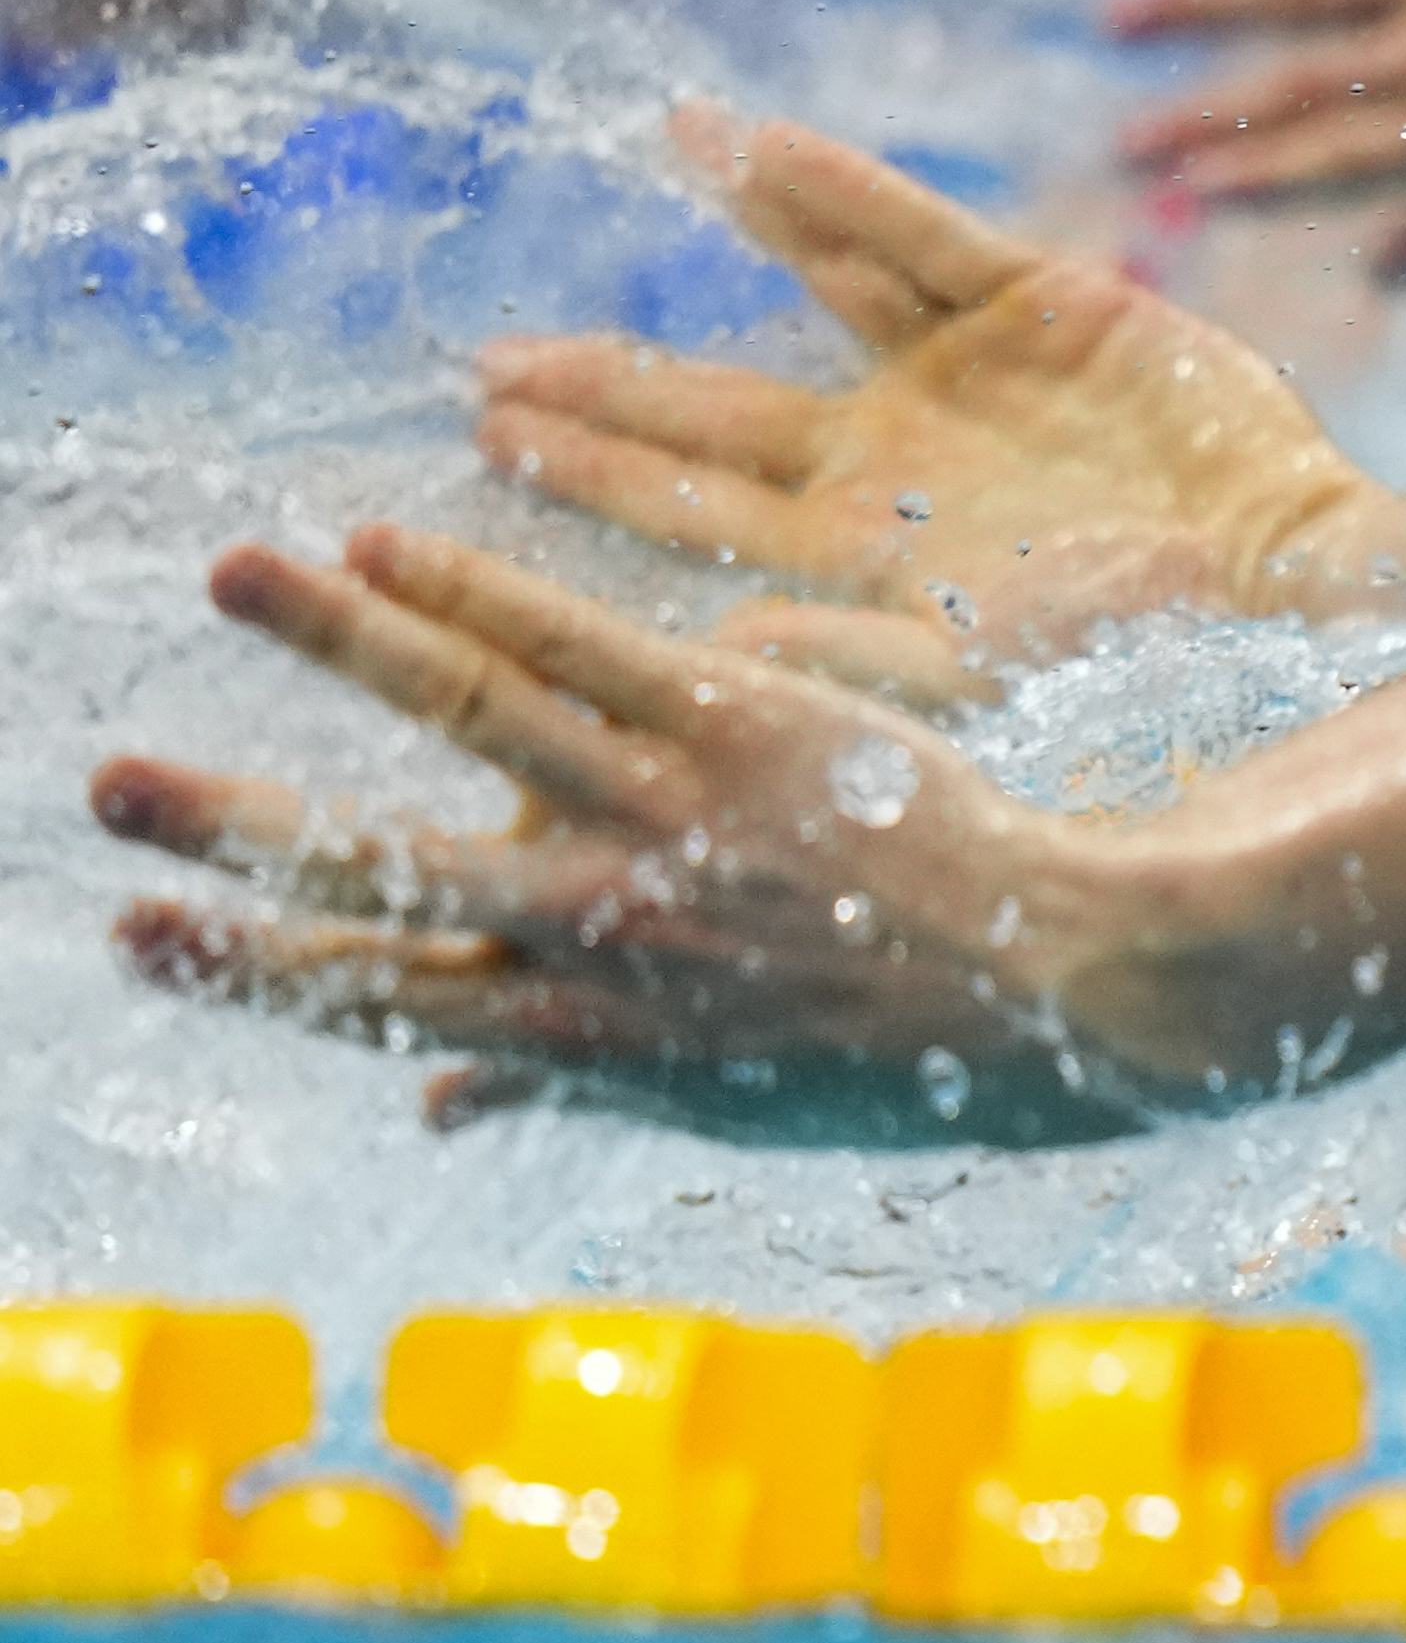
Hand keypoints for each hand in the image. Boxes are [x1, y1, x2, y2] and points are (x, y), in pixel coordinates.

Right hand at [93, 527, 1199, 1132]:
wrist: (1063, 988)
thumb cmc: (900, 1046)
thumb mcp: (718, 1096)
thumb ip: (572, 1079)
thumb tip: (441, 1102)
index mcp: (583, 1033)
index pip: (376, 995)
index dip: (246, 965)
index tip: (135, 935)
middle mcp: (600, 930)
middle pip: (379, 861)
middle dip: (232, 823)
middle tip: (106, 781)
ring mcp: (663, 818)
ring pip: (461, 713)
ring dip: (330, 639)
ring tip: (230, 575)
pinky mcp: (739, 725)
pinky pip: (579, 643)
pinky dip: (471, 587)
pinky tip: (384, 540)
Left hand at [477, 109, 1393, 669]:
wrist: (1288, 578)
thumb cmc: (1149, 652)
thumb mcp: (987, 675)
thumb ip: (853, 655)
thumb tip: (714, 648)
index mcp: (865, 554)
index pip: (697, 505)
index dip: (596, 467)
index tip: (492, 436)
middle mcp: (895, 459)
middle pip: (720, 408)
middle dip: (607, 385)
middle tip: (491, 361)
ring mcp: (965, 375)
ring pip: (821, 283)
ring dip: (741, 221)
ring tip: (659, 148)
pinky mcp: (1046, 304)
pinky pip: (922, 234)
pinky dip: (840, 191)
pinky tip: (755, 147)